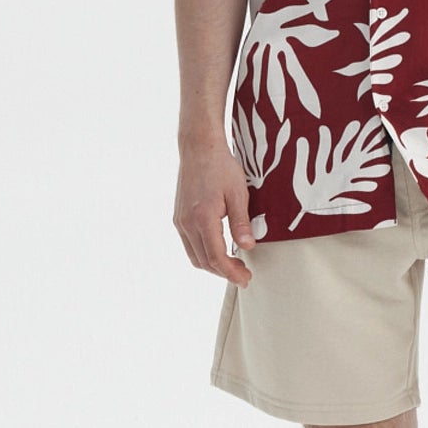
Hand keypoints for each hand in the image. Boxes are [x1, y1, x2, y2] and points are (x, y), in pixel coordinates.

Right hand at [173, 139, 256, 285]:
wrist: (199, 148)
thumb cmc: (220, 167)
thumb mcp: (238, 193)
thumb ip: (241, 222)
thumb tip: (248, 247)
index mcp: (203, 218)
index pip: (216, 257)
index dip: (231, 272)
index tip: (245, 279)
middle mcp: (187, 223)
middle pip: (204, 261)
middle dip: (224, 272)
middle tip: (243, 274)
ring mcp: (180, 221)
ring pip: (194, 256)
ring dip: (213, 265)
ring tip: (233, 265)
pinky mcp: (179, 218)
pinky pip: (190, 245)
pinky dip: (204, 254)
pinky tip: (219, 250)